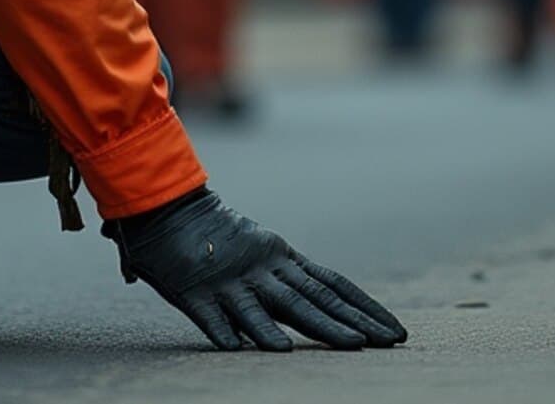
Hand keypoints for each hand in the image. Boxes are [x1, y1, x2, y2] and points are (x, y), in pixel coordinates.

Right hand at [104, 188, 406, 351]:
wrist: (160, 204)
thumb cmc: (204, 230)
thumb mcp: (251, 247)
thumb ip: (275, 273)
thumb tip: (308, 286)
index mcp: (279, 256)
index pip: (331, 283)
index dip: (364, 306)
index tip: (394, 329)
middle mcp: (263, 268)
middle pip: (317, 299)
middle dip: (357, 322)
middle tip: (392, 343)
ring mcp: (232, 281)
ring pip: (282, 308)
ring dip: (319, 327)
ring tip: (351, 346)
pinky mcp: (197, 293)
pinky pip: (223, 320)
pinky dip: (248, 334)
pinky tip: (274, 351)